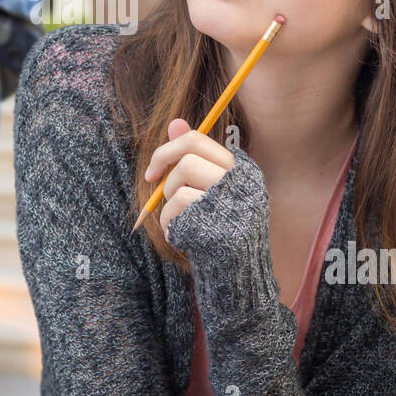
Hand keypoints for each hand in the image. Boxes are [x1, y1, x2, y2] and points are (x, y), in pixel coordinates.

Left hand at [142, 118, 235, 241]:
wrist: (238, 273)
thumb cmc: (220, 227)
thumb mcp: (211, 188)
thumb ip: (195, 156)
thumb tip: (175, 122)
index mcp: (242, 169)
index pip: (197, 139)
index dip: (167, 150)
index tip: (152, 173)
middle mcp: (241, 181)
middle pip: (188, 157)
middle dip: (168, 178)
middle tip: (162, 193)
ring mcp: (233, 201)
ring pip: (181, 181)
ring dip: (169, 203)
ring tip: (179, 221)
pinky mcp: (220, 223)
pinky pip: (179, 206)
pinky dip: (170, 222)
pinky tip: (179, 236)